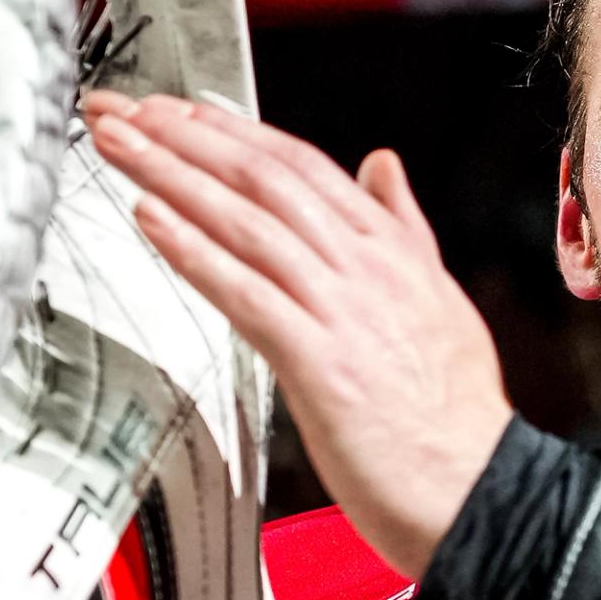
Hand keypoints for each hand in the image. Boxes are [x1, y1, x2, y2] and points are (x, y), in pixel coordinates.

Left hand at [85, 91, 514, 579]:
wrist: (483, 491)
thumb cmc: (456, 416)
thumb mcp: (437, 298)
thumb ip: (404, 228)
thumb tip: (384, 166)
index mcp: (391, 251)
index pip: (302, 165)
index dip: (233, 130)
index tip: (178, 108)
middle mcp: (365, 267)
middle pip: (263, 179)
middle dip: (183, 135)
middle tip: (121, 109)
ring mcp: (343, 311)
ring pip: (247, 222)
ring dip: (172, 176)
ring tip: (118, 144)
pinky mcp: (320, 362)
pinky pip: (245, 293)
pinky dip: (194, 252)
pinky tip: (150, 221)